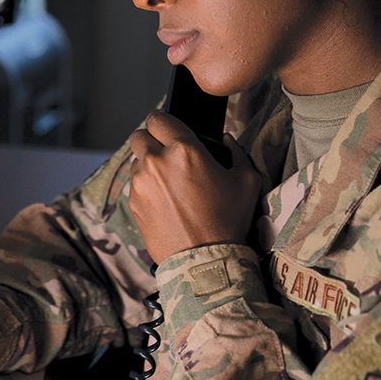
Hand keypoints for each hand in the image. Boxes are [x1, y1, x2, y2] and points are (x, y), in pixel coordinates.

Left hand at [128, 109, 261, 264]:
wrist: (204, 262)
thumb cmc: (227, 221)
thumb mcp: (247, 182)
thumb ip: (238, 153)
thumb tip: (228, 141)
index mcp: (184, 149)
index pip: (158, 117)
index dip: (162, 120)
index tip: (167, 126)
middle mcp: (156, 161)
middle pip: (139, 134)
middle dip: (151, 139)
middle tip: (167, 152)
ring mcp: (141, 183)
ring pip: (136, 160)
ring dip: (148, 164)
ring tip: (168, 182)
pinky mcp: (134, 203)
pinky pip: (135, 184)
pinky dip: (145, 186)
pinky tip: (164, 200)